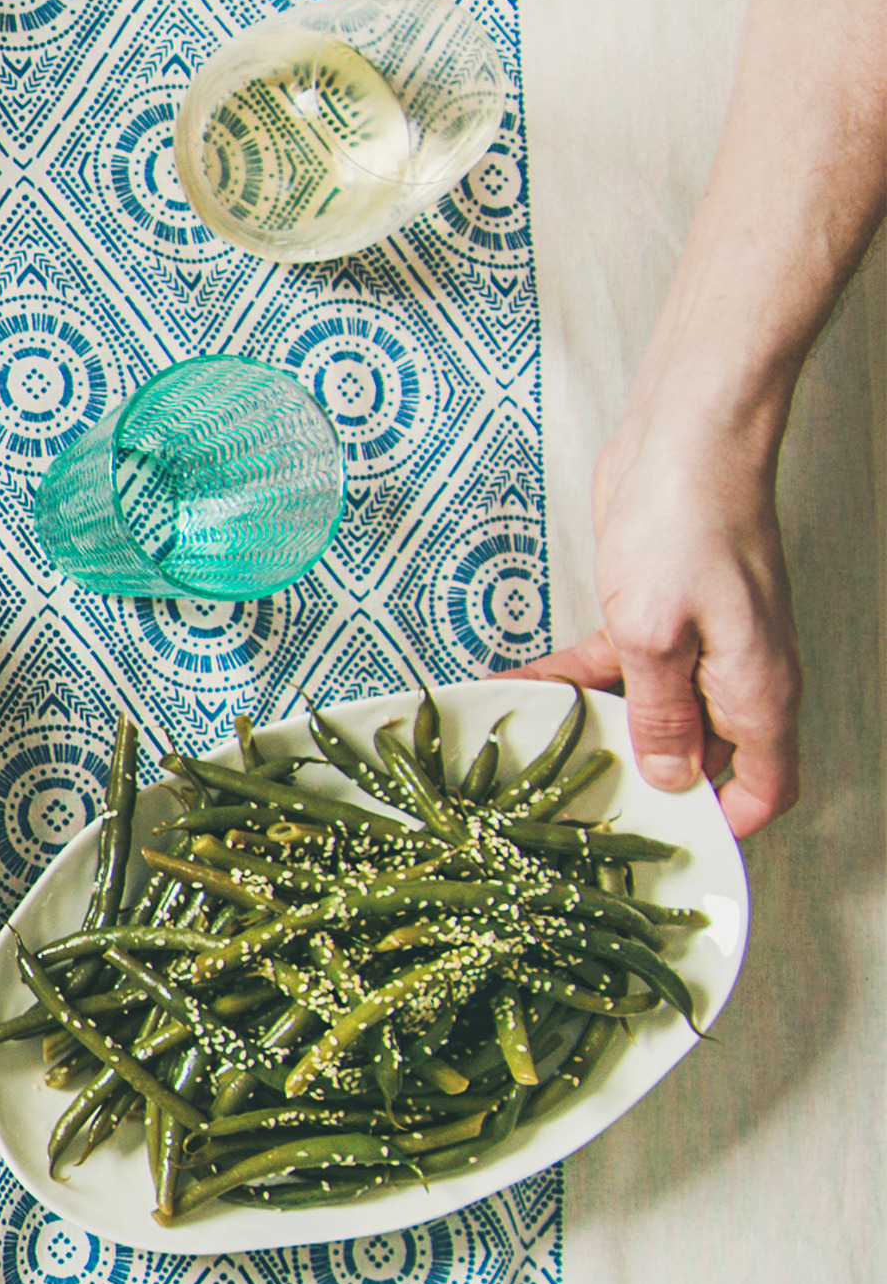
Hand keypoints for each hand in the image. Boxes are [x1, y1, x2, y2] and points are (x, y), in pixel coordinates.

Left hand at [531, 413, 801, 835]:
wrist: (689, 437)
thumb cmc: (688, 524)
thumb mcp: (657, 635)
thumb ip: (661, 713)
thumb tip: (674, 777)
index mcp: (758, 690)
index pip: (767, 784)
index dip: (728, 822)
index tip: (672, 845)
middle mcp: (736, 674)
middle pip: (700, 755)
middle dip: (644, 781)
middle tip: (572, 804)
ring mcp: (701, 643)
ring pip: (650, 711)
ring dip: (595, 729)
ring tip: (529, 752)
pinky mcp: (659, 613)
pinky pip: (619, 666)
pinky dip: (573, 679)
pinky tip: (516, 685)